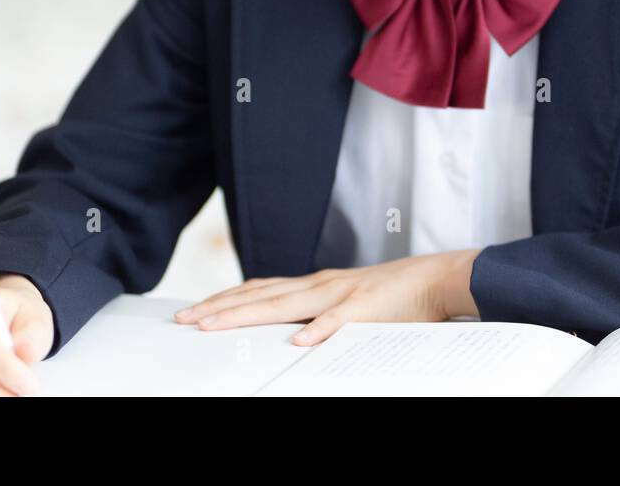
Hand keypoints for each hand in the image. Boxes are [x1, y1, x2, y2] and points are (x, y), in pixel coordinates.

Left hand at [174, 249, 481, 345]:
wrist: (433, 279)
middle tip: (185, 320)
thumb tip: (289, 332)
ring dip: (246, 315)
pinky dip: (317, 330)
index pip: (260, 291)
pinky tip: (298, 339)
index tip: (194, 311)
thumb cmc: (391, 296)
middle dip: (219, 308)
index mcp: (315, 285)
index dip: (225, 301)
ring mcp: (340, 295)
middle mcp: (320, 285)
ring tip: (214, 325)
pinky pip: (338, 321)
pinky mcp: (365, 309)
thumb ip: (317, 312)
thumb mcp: (346, 301)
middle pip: (260, 297)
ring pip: (285, 305)